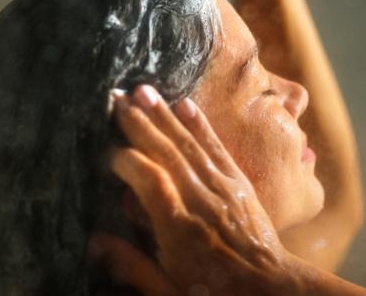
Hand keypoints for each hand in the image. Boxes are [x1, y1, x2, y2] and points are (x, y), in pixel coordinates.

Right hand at [91, 85, 296, 295]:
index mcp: (180, 230)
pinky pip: (218, 148)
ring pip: (189, 145)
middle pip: (167, 153)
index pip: (150, 181)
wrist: (272, 290)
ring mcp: (223, 189)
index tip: (105, 150)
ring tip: (142, 90)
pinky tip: (184, 104)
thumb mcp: (167, 291)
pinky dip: (200, 125)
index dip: (127, 161)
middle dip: (140, 123)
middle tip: (115, 97)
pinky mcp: (239, 183)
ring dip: (164, 115)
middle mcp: (201, 201)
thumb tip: (93, 241)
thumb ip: (132, 265)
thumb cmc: (215, 292)